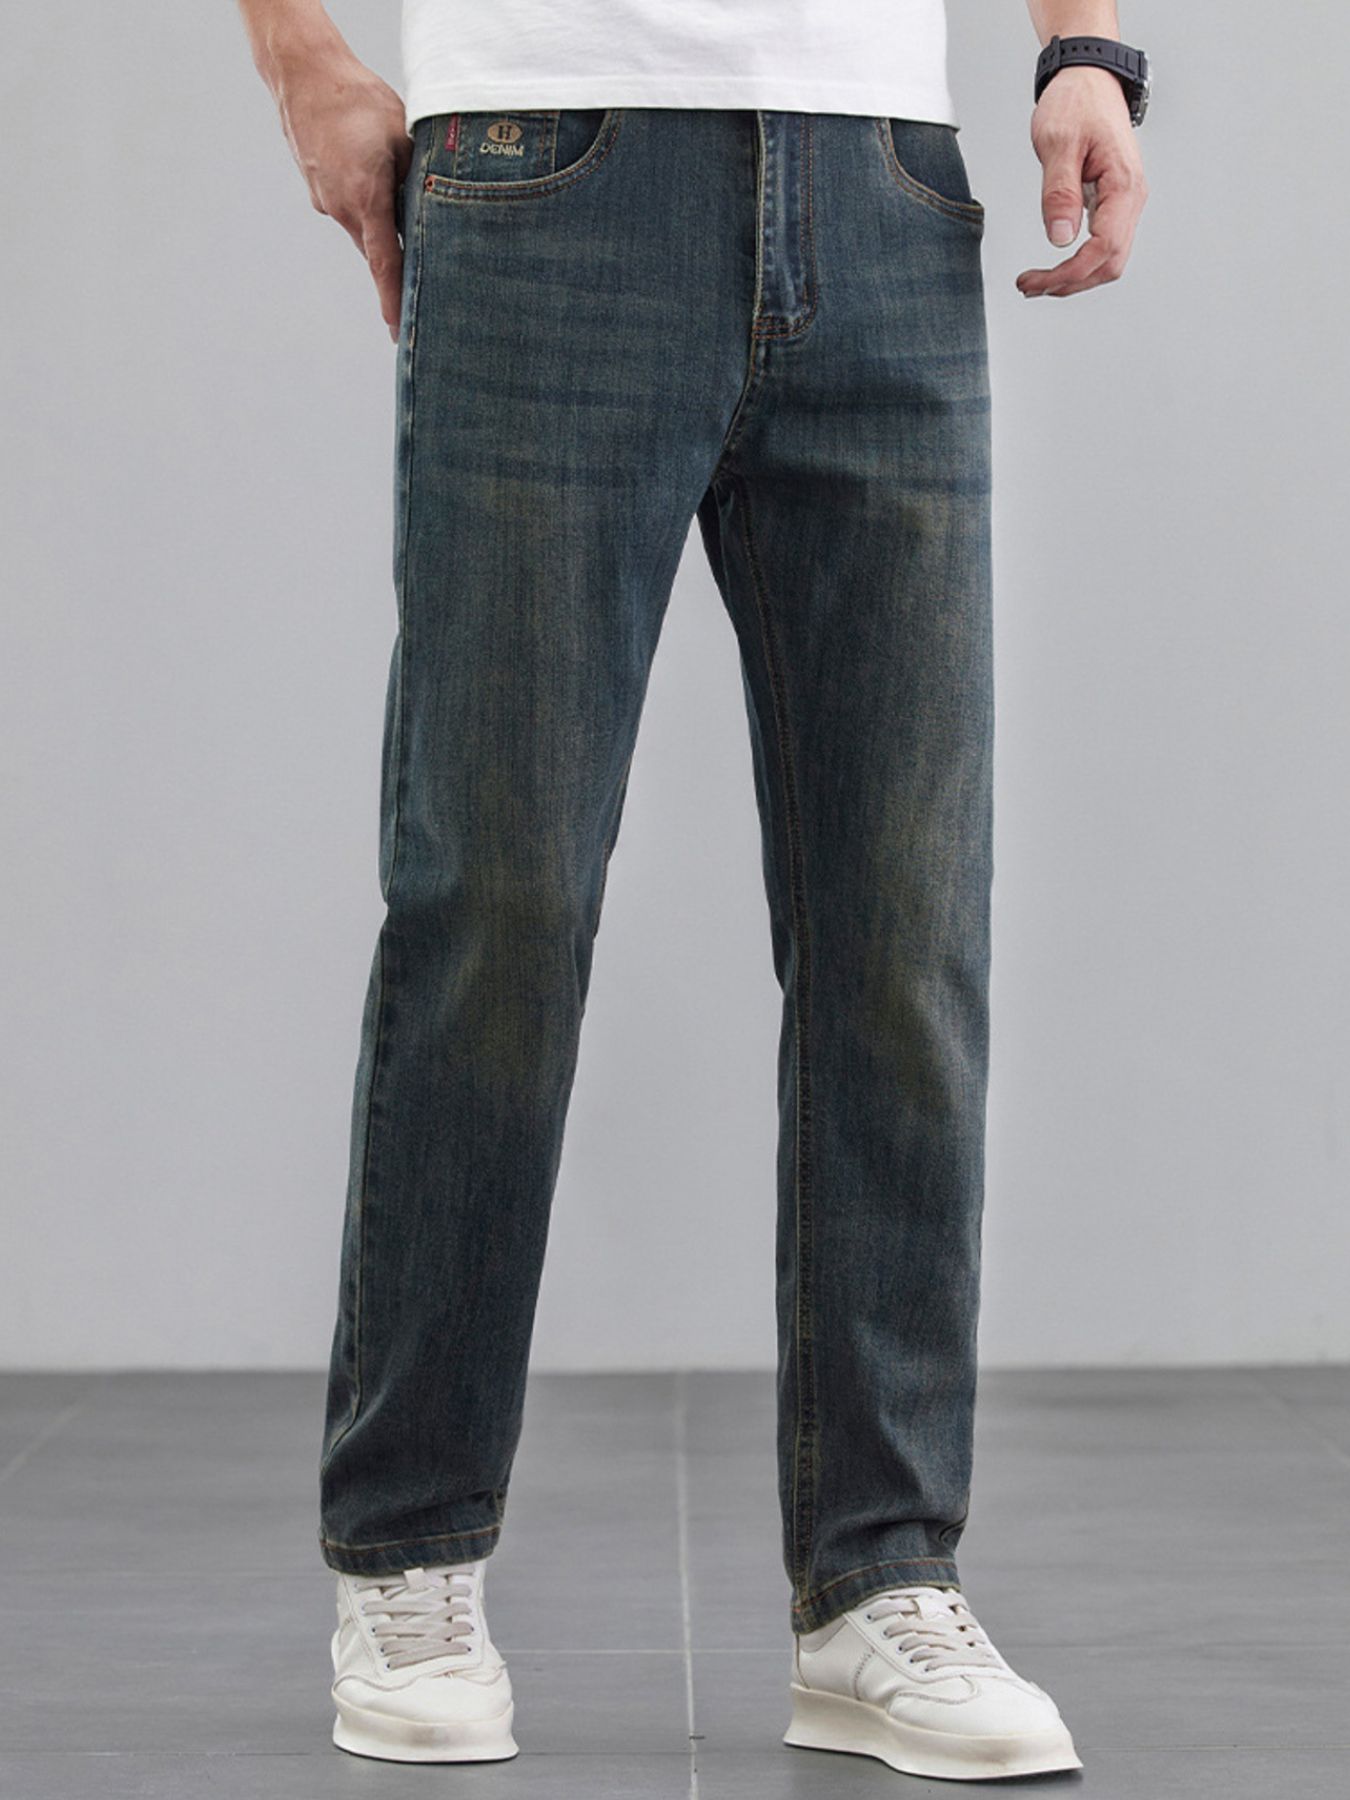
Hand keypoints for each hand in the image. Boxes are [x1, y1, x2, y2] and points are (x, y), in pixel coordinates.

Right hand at [269, 34, 412, 340]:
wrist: (304, 73)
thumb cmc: (359, 100)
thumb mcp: (403, 137)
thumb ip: (419, 180)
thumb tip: (435, 213)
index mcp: (366, 199)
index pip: (385, 265)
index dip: (394, 301)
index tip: (398, 332)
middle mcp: (342, 208)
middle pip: (377, 252)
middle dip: (396, 271)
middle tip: (419, 290)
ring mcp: (325, 200)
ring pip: (364, 229)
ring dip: (382, 227)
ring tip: (394, 200)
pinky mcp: (318, 188)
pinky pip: (349, 209)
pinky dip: (364, 204)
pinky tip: (371, 175)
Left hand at [1016, 65, 1147, 297]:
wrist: (1088, 77)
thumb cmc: (1076, 102)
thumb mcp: (1058, 143)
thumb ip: (1059, 193)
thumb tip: (1060, 239)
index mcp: (1124, 184)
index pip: (1104, 248)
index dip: (1071, 273)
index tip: (1037, 281)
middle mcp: (1131, 197)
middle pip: (1110, 264)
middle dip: (1070, 282)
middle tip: (1029, 286)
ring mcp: (1125, 202)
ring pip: (1108, 259)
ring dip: (1074, 278)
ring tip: (1036, 282)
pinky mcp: (1113, 202)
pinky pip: (1102, 245)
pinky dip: (1078, 263)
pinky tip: (1053, 266)